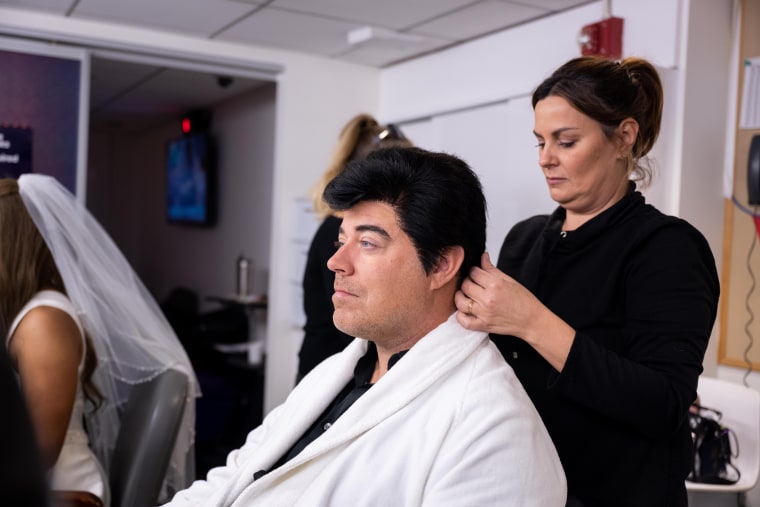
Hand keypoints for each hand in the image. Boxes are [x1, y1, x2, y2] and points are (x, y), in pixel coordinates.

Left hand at [455, 252, 575, 371]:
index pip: (473, 272)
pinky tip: (466, 310)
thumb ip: (492, 269)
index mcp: (495, 285)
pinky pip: (463, 321)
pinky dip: (460, 316)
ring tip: (467, 295)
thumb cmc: (524, 301)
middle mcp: (488, 299)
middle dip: (467, 282)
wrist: (532, 320)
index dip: (474, 271)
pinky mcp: (483, 326)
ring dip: (461, 297)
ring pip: (460, 302)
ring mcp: (484, 313)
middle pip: (465, 285)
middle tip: (473, 284)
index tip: (476, 273)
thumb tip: (483, 256)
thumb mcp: (509, 280)